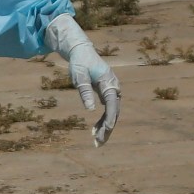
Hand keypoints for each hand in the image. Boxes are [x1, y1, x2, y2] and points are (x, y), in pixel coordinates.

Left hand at [43, 14, 121, 145]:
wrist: (82, 52)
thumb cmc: (79, 62)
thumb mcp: (79, 75)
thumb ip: (85, 91)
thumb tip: (90, 109)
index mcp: (108, 81)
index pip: (112, 102)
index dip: (110, 117)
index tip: (108, 129)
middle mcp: (113, 86)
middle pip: (114, 110)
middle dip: (107, 127)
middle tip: (98, 142)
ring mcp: (111, 90)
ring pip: (112, 112)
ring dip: (105, 126)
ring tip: (97, 141)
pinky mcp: (107, 93)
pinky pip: (108, 109)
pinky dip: (103, 120)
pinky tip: (95, 130)